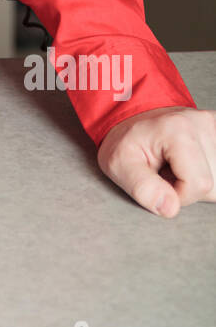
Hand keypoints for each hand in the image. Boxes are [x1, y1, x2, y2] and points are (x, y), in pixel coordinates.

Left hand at [97, 107, 215, 215]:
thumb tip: (170, 208)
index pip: (198, 184)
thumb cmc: (127, 141)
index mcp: (178, 129)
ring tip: (177, 166)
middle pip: (212, 184)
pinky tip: (189, 163)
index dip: (178, 194)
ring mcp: (215, 127)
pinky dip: (205, 172)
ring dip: (197, 181)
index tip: (160, 181)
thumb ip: (143, 188)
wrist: (134, 118)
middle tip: (167, 171)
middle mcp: (204, 124)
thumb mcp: (119, 164)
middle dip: (188, 188)